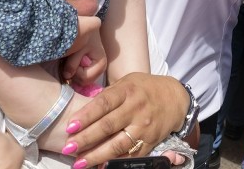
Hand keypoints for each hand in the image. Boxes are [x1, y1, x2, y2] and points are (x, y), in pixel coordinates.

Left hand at [62, 27, 106, 87]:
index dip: (76, 72)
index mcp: (101, 63)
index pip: (85, 77)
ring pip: (83, 81)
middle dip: (75, 74)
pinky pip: (82, 77)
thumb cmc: (83, 35)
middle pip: (84, 82)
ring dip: (75, 73)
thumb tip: (67, 76)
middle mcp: (101, 69)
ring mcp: (97, 70)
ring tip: (72, 61)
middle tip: (71, 62)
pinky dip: (76, 72)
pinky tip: (74, 63)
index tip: (72, 60)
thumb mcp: (77, 48)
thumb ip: (72, 63)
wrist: (86, 28)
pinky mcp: (92, 69)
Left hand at [63, 73, 187, 166]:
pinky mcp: (150, 141)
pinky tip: (100, 166)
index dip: (86, 116)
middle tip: (68, 148)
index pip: (103, 104)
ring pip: (118, 144)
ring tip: (79, 163)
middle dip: (86, 139)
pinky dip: (114, 162)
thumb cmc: (144, 88)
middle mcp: (136, 109)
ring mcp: (144, 127)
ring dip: (96, 156)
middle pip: (108, 126)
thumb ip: (108, 95)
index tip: (70, 126)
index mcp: (127, 91)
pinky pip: (130, 155)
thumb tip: (83, 111)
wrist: (175, 98)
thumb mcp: (127, 82)